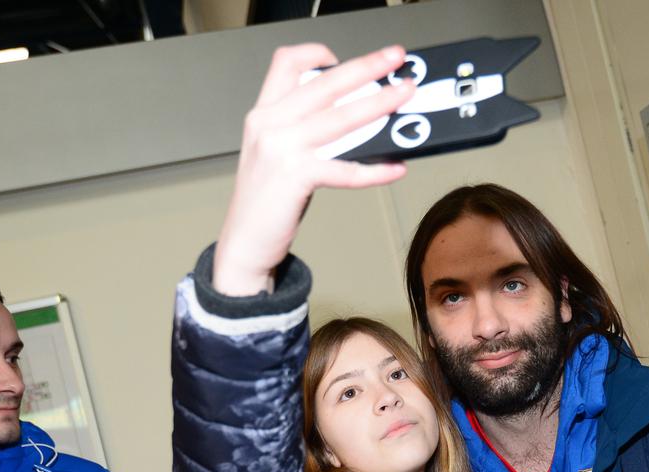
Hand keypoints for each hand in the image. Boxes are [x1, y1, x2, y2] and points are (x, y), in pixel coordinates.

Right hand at [213, 43, 415, 296]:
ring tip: (404, 98)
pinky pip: (345, 168)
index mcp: (264, 112)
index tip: (344, 59)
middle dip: (366, 67)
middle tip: (395, 59)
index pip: (285, 62)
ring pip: (340, 118)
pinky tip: (395, 168)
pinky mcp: (294, 177)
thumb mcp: (277, 153)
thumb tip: (358, 116)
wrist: (244, 242)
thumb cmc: (267, 200)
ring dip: (379, 105)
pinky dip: (374, 169)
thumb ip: (305, 129)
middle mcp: (269, 123)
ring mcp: (280, 148)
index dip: (317, 53)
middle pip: (325, 83)